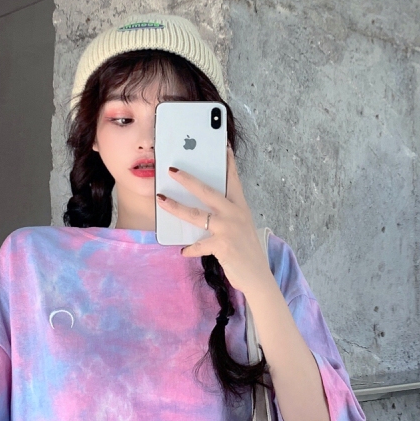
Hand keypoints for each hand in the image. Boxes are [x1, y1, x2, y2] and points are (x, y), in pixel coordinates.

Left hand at [155, 146, 273, 295]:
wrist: (257, 276)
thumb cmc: (246, 251)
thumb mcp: (240, 227)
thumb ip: (226, 215)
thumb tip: (201, 207)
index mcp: (241, 207)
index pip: (233, 179)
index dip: (227, 161)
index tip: (222, 144)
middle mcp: (235, 214)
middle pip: (208, 191)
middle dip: (188, 179)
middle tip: (172, 169)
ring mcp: (229, 229)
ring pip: (197, 215)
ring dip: (176, 207)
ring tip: (162, 200)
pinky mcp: (223, 246)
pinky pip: (199, 245)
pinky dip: (189, 249)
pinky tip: (183, 251)